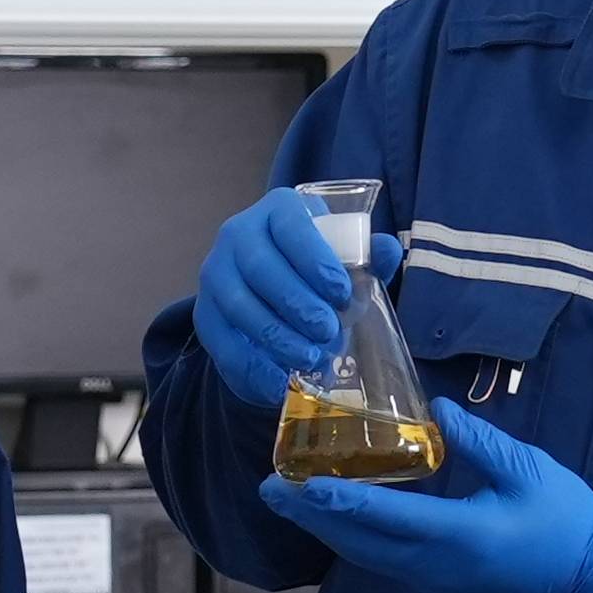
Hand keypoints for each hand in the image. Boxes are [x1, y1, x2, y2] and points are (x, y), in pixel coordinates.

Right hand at [192, 190, 397, 403]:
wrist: (278, 301)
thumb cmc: (318, 274)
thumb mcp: (347, 264)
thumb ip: (369, 258)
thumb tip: (387, 250)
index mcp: (278, 211)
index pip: (292, 225)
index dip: (315, 259)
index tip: (341, 293)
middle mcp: (239, 233)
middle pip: (260, 266)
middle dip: (296, 302)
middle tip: (327, 330)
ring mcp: (217, 272)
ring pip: (239, 304)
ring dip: (276, 335)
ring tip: (308, 357)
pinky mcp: (205, 312)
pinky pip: (221, 340)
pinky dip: (252, 365)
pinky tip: (279, 382)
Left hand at [260, 401, 592, 592]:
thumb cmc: (566, 519)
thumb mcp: (528, 470)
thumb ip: (479, 441)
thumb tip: (437, 411)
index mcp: (460, 536)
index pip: (384, 518)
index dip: (336, 502)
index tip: (296, 486)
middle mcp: (436, 566)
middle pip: (359, 544)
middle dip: (311, 516)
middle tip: (269, 487)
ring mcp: (435, 580)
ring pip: (365, 556)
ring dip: (326, 529)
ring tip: (289, 498)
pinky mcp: (438, 581)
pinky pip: (383, 560)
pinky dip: (353, 537)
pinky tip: (336, 515)